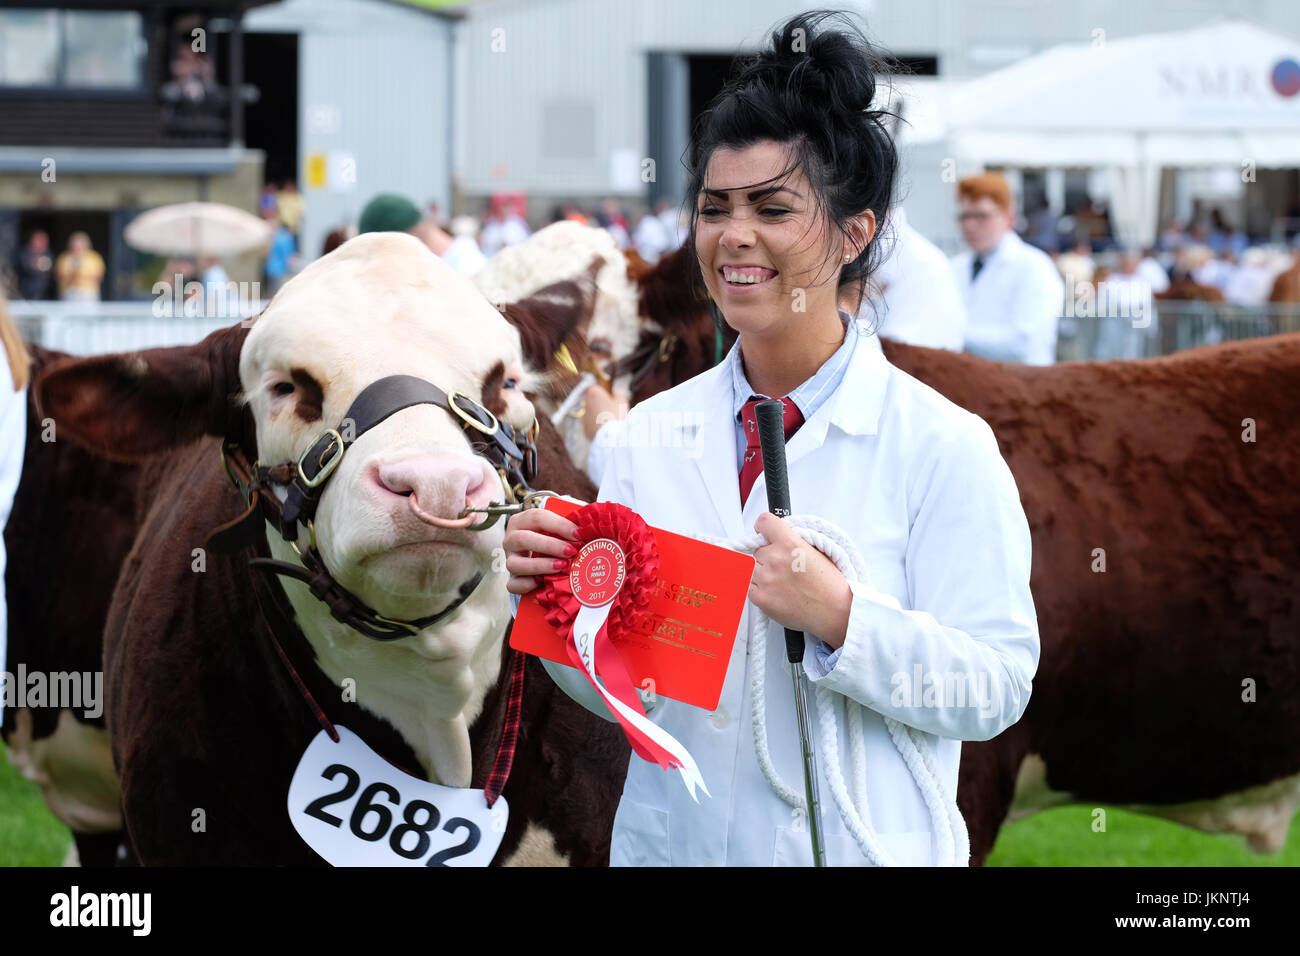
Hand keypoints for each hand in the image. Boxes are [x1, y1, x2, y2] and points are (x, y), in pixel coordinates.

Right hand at [503, 507, 581, 595]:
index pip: (537, 518)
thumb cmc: (549, 538)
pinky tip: (541, 583)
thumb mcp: (555, 529)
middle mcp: (511, 540)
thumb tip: (587, 530)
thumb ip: (567, 528)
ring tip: (561, 566)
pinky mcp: (511, 579)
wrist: (536, 555)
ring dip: (540, 565)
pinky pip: (513, 584)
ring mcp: (509, 560)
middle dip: (550, 545)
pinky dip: (526, 585)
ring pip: (515, 564)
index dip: (559, 525)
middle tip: (571, 551)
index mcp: (521, 521)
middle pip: (524, 539)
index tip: (578, 534)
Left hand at [581, 383, 628, 439]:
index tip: (609, 397)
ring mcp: (583, 417)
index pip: (593, 388)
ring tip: (610, 421)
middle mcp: (585, 404)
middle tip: (611, 410)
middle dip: (599, 404)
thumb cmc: (617, 416)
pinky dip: (597, 426)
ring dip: (598, 415)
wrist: (611, 437)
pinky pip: (591, 425)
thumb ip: (618, 393)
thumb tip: (616, 392)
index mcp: (593, 393)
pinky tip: (607, 430)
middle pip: (591, 401)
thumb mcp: (622, 401)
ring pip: (590, 414)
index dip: (602, 392)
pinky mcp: (585, 430)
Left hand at [749, 512, 853, 648]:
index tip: (764, 534)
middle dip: (767, 556)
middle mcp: (776, 559)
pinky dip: (758, 588)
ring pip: (751, 567)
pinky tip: (775, 591)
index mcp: (790, 543)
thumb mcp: (816, 551)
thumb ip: (792, 541)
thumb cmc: (830, 585)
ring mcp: (766, 579)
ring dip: (761, 572)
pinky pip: (748, 586)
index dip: (763, 528)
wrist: (834, 612)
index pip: (764, 523)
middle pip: (757, 549)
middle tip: (782, 567)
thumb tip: (777, 537)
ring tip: (780, 581)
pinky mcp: (760, 598)